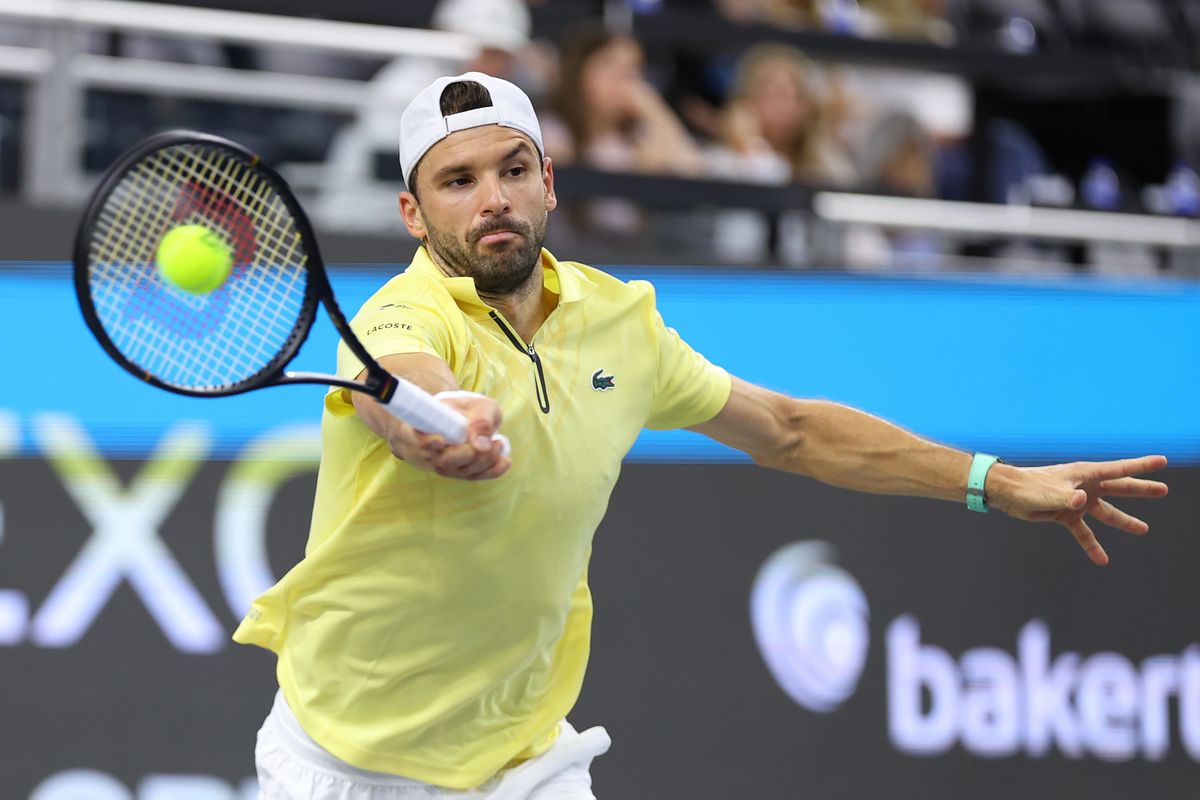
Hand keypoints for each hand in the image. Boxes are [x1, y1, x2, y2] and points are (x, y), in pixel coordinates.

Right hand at [385, 392, 510, 480]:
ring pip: (460, 472)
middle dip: (468, 454)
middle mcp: (426, 452)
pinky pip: (473, 477)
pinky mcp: (458, 473)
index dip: (423, 442)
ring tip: (499, 443)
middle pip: (443, 461)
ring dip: (484, 461)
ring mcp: (441, 466)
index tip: (439, 440)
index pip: (411, 438)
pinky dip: (492, 471)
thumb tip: (481, 444)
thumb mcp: (475, 404)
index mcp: (418, 428)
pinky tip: (506, 461)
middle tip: (488, 441)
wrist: (461, 417)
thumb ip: (480, 419)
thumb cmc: (464, 408)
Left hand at [988, 455, 1168, 565]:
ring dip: (1124, 521)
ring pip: (1106, 513)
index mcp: (1084, 475)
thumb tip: (1082, 500)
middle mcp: (1084, 487)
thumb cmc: (1026, 487)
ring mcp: (1076, 502)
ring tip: (1143, 529)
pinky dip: (1092, 545)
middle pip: (1119, 488)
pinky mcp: (1065, 516)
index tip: (1162, 461)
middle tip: (1163, 491)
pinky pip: (1083, 533)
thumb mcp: (1048, 494)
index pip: (1119, 469)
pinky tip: (1102, 560)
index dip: (1141, 465)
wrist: (1006, 494)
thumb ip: (1066, 497)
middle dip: (1141, 489)